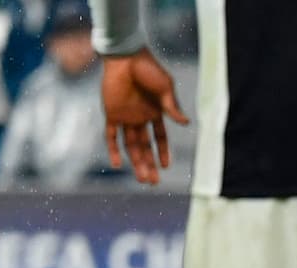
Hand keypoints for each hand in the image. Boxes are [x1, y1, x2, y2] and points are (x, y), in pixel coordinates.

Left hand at [100, 47, 188, 184]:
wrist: (125, 56)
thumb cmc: (148, 69)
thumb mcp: (165, 88)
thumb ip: (172, 107)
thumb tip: (185, 123)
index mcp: (155, 112)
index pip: (160, 138)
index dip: (163, 152)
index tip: (166, 167)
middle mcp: (140, 117)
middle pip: (145, 146)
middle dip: (149, 164)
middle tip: (152, 182)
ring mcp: (125, 116)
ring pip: (130, 145)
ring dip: (136, 162)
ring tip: (142, 179)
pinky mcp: (111, 113)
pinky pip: (110, 135)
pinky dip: (113, 149)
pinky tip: (117, 164)